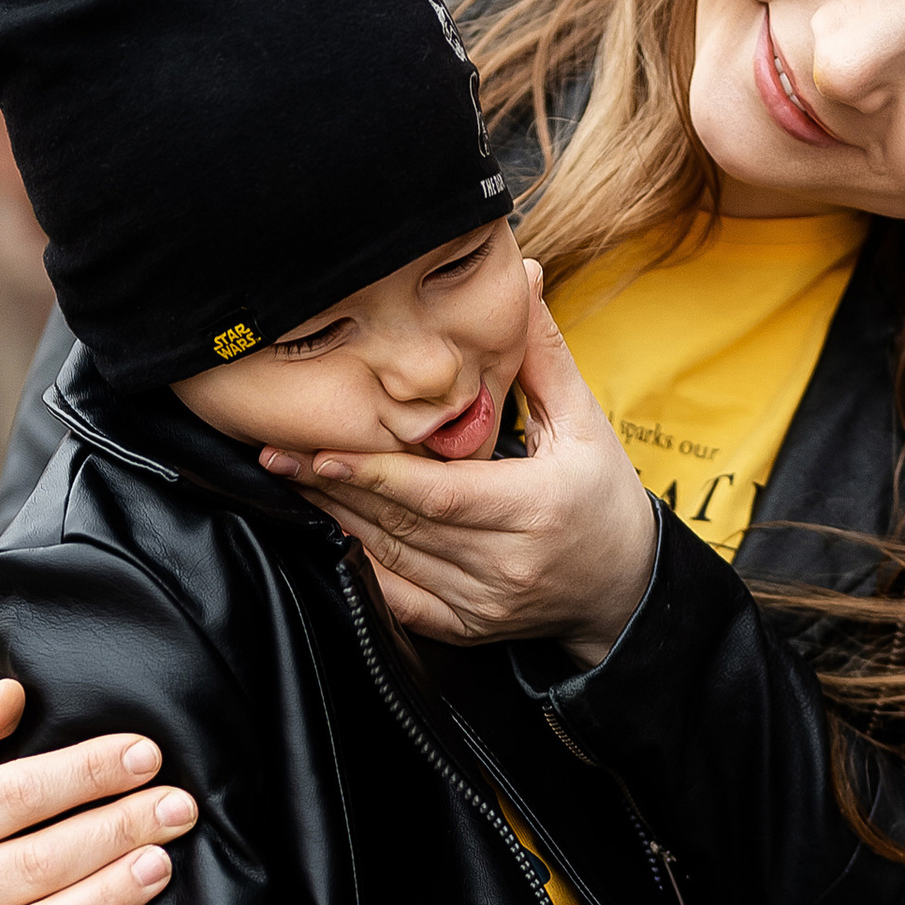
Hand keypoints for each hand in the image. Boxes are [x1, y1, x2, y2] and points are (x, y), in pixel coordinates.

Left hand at [266, 266, 659, 663]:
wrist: (624, 590)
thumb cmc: (603, 497)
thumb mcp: (585, 422)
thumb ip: (542, 354)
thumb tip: (522, 276)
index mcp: (535, 508)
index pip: (438, 494)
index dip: (374, 473)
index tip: (321, 450)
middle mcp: (506, 564)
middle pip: (402, 524)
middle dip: (335, 487)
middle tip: (280, 453)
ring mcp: (483, 603)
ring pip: (391, 561)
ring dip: (337, 520)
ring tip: (293, 482)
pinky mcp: (467, 628)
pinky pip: (398, 601)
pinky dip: (358, 568)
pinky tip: (328, 534)